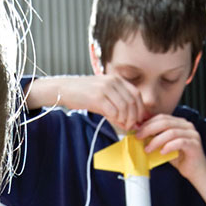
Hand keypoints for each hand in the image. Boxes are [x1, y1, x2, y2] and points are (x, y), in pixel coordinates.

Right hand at [27, 75, 145, 130]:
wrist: (65, 89)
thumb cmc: (83, 93)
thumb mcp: (103, 94)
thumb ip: (117, 105)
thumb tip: (129, 121)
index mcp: (116, 79)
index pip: (136, 94)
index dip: (140, 109)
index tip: (139, 120)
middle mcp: (112, 82)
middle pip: (132, 102)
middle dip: (134, 117)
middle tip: (131, 126)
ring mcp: (105, 89)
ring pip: (124, 107)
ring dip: (126, 120)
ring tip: (123, 126)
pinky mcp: (97, 97)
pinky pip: (112, 111)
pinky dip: (116, 119)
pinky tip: (115, 122)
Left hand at [137, 114, 205, 179]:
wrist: (195, 170)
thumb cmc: (179, 158)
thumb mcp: (164, 146)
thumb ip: (155, 138)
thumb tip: (139, 135)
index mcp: (179, 123)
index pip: (162, 117)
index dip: (148, 123)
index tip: (136, 131)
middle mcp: (187, 126)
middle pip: (165, 122)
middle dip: (149, 129)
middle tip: (138, 137)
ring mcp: (192, 134)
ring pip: (171, 132)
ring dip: (156, 141)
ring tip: (147, 149)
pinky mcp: (194, 144)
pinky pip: (180, 142)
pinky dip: (169, 146)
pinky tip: (162, 152)